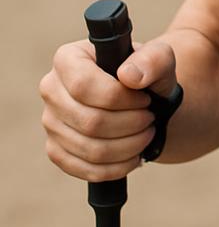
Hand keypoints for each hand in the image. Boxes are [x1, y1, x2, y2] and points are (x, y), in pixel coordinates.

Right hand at [39, 37, 177, 181]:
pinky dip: (116, 167)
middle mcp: (52, 89)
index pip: (83, 86)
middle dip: (130, 124)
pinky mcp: (56, 150)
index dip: (119, 99)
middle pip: (89, 121)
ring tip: (147, 134)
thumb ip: (152, 59)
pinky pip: (83, 169)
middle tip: (150, 118)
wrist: (144, 99)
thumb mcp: (160, 58)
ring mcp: (51, 122)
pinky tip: (135, 155)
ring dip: (128, 146)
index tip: (145, 99)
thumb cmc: (148, 74)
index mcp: (69, 58)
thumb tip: (129, 76)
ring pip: (89, 148)